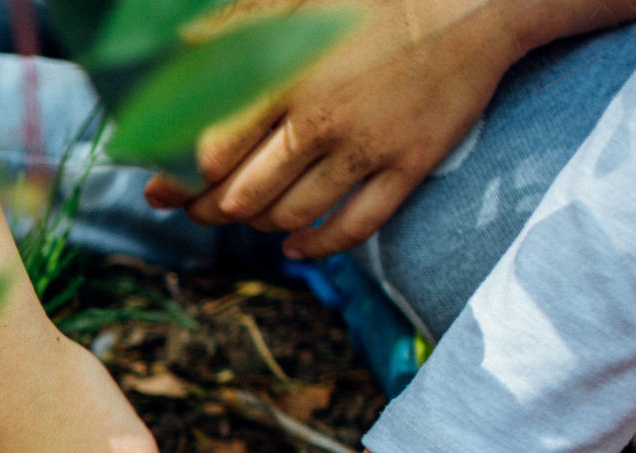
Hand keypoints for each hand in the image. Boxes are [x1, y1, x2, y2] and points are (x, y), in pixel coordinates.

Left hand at [145, 0, 521, 257]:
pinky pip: (353, 228)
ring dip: (256, 226)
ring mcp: (366, 151)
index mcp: (285, 79)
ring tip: (243, 217)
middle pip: (241, 196)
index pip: (210, 154)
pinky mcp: (407, 168)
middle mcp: (321, 122)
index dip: (178, 177)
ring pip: (290, 217)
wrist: (473, 3)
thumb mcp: (295, 3)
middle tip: (190, 209)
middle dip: (205, 210)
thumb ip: (232, 31)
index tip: (162, 184)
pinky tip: (294, 245)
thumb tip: (176, 52)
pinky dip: (315, 245)